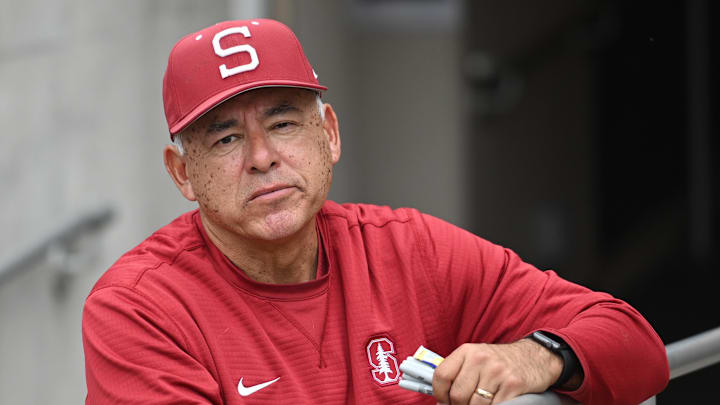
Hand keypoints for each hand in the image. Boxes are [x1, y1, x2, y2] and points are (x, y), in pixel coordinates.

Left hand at [432, 339, 562, 403]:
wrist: (536, 357)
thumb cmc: (501, 362)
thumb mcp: (476, 358)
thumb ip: (458, 372)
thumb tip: (441, 399)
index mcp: (467, 351)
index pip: (442, 375)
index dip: (439, 394)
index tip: (444, 401)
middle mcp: (481, 359)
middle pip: (458, 394)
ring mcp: (497, 372)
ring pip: (475, 404)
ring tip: (483, 403)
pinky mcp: (513, 385)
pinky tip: (496, 403)